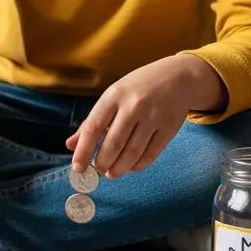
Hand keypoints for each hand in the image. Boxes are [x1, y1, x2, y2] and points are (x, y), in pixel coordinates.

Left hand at [65, 55, 225, 178]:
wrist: (179, 77)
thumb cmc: (139, 88)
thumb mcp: (113, 96)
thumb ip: (92, 121)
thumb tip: (71, 146)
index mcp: (114, 95)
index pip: (93, 127)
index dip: (83, 151)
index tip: (77, 168)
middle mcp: (133, 105)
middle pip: (113, 144)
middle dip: (102, 163)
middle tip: (97, 172)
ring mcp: (153, 117)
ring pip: (132, 152)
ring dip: (119, 168)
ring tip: (112, 173)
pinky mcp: (169, 128)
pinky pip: (150, 154)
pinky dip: (138, 165)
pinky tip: (131, 167)